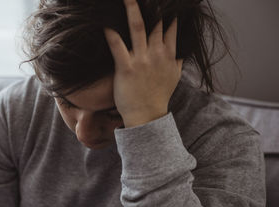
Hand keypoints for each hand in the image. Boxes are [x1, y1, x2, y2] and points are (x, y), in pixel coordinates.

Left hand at [104, 0, 183, 127]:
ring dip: (132, 9)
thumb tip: (181, 50)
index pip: (171, 26)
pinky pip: (117, 46)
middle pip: (156, 21)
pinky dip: (111, 33)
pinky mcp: (126, 68)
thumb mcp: (174, 77)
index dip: (169, 11)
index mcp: (168, 54)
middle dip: (154, 5)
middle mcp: (157, 53)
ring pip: (137, 27)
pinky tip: (105, 22)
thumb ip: (178, 60)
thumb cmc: (158, 96)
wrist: (147, 116)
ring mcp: (141, 60)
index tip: (167, 2)